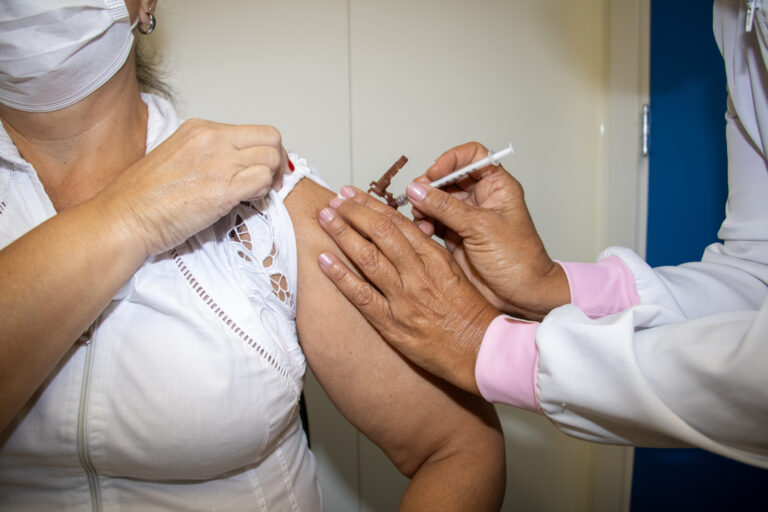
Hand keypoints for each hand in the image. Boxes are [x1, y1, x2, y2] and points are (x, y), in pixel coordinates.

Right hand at [103, 119, 287, 254]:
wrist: (125, 217)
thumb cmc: (144, 197)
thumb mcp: (178, 157)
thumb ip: (209, 155)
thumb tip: (235, 165)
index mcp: (201, 129)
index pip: (255, 131)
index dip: (266, 151)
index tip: (263, 169)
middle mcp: (213, 139)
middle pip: (271, 138)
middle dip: (277, 162)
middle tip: (271, 182)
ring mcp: (220, 162)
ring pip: (271, 159)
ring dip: (270, 179)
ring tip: (253, 194)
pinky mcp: (223, 189)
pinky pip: (263, 181)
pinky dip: (262, 193)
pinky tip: (246, 201)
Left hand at [317, 186, 499, 395]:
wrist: (482, 350)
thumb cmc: (471, 315)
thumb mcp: (455, 273)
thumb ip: (428, 253)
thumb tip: (406, 233)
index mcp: (435, 258)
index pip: (398, 223)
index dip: (372, 205)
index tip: (354, 194)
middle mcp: (418, 274)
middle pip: (380, 233)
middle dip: (354, 212)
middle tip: (334, 201)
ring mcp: (404, 299)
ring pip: (368, 258)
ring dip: (343, 234)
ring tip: (324, 218)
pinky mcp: (393, 325)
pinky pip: (362, 296)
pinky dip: (341, 276)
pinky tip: (324, 260)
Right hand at [409, 142, 569, 319]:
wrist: (522, 295)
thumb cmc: (519, 260)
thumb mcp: (481, 228)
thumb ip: (446, 207)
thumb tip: (418, 190)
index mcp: (497, 187)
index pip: (472, 157)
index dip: (451, 160)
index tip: (435, 172)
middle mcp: (481, 199)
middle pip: (448, 178)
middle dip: (430, 187)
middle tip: (417, 197)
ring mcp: (466, 218)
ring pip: (436, 201)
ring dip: (424, 207)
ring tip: (420, 219)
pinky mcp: (455, 237)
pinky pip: (433, 223)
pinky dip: (424, 225)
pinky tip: (423, 232)